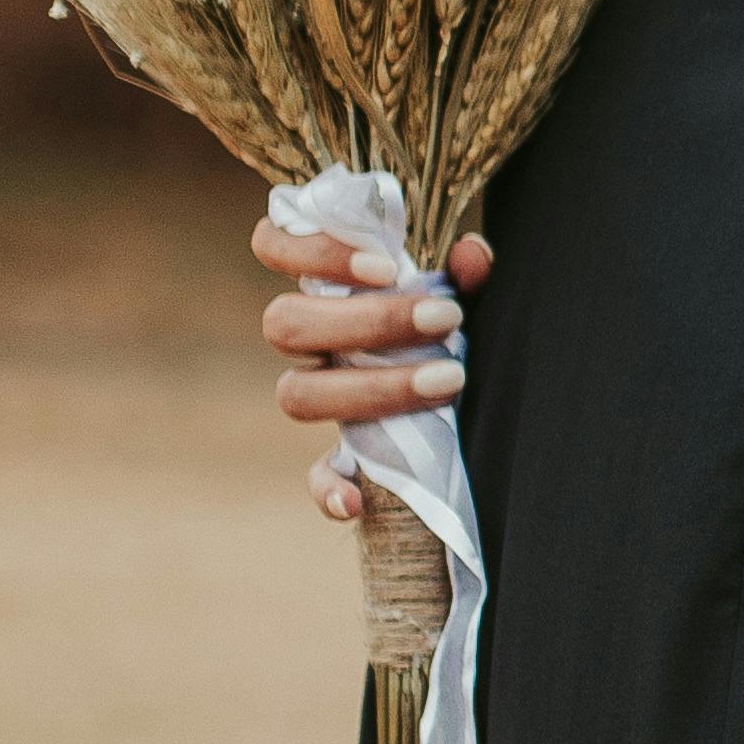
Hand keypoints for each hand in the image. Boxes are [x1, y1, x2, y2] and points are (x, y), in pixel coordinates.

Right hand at [253, 199, 492, 524]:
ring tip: (449, 379)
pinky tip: (355, 499)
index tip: (386, 266)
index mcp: (323, 288)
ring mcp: (316, 396)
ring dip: (369, 387)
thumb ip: (460, 274)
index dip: (313, 251)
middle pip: (286, 324)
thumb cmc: (441, 323)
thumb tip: (472, 255)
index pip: (271, 244)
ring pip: (295, 393)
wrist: (455, 390)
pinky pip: (314, 476)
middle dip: (367, 321)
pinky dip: (328, 488)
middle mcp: (307, 340)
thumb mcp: (455, 293)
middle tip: (444, 318)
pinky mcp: (339, 454)